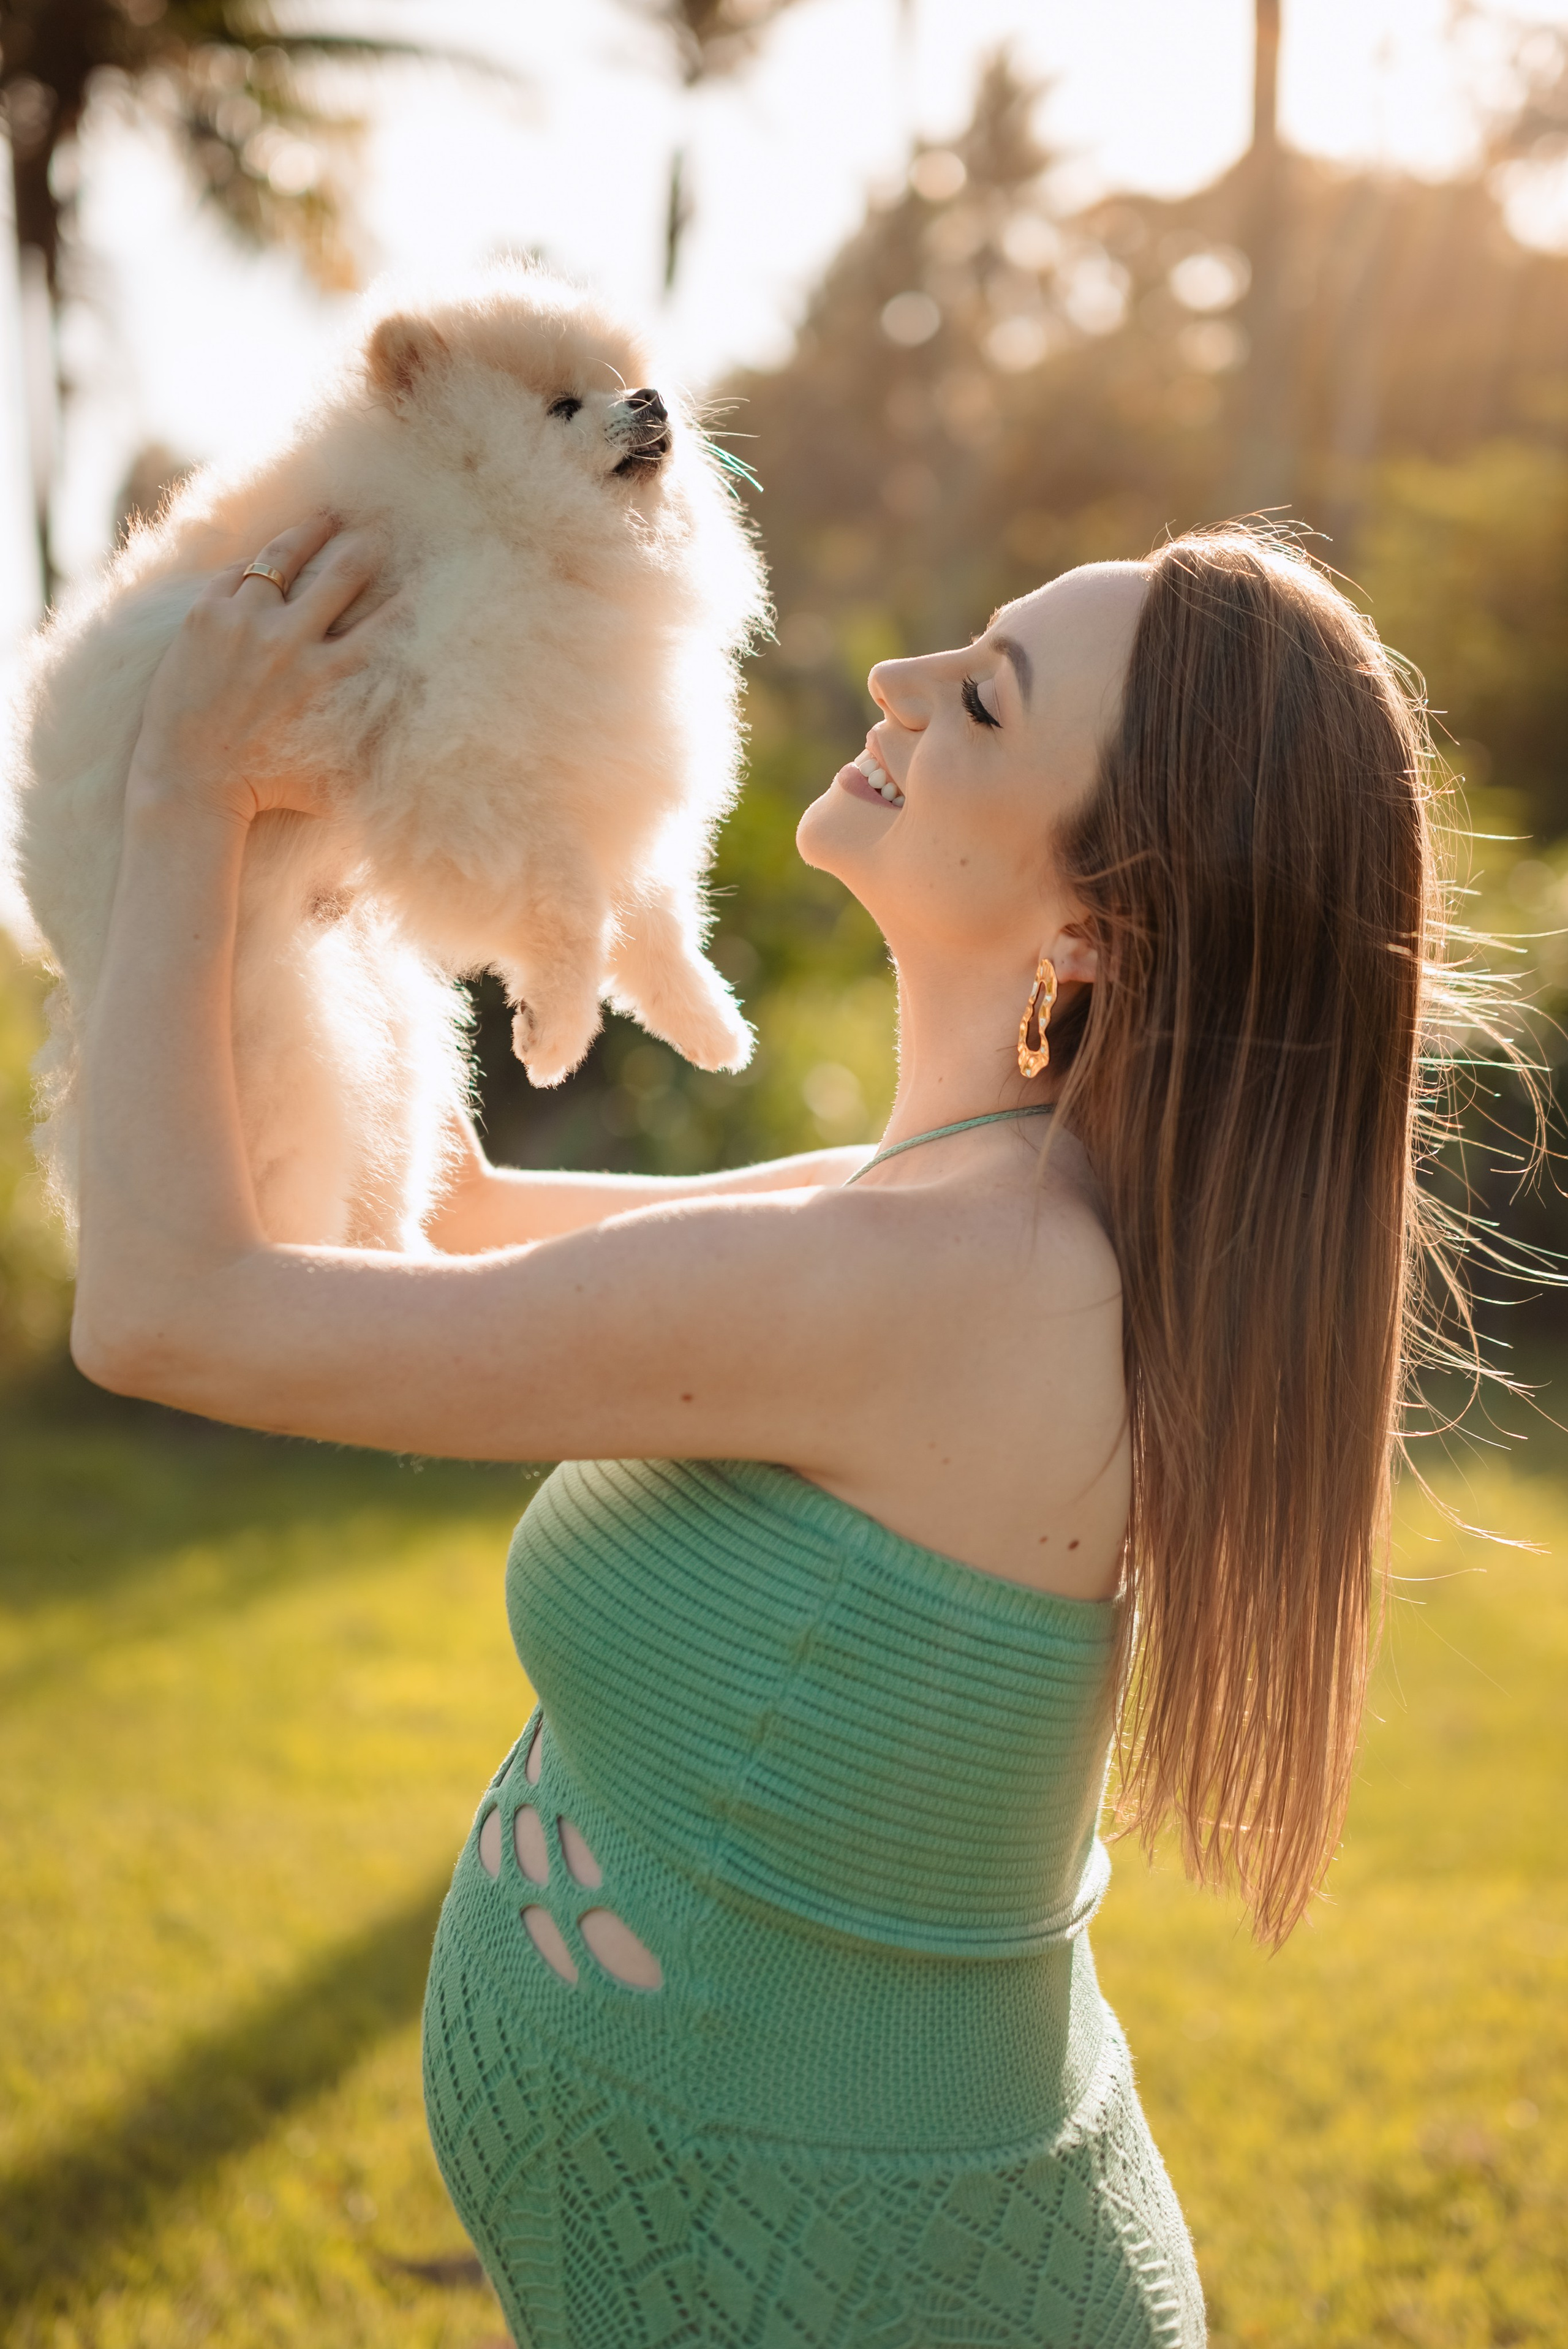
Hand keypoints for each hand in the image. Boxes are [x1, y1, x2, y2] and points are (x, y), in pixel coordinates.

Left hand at [127, 513, 391, 828]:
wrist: (191, 783)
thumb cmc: (267, 790)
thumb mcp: (336, 775)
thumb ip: (373, 753)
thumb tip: (422, 778)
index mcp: (330, 677)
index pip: (383, 622)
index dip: (405, 598)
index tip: (418, 582)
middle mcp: (292, 641)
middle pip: (342, 573)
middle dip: (365, 547)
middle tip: (378, 531)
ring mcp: (246, 622)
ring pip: (285, 555)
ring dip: (312, 532)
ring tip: (326, 518)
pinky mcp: (206, 615)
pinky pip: (237, 571)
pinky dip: (255, 563)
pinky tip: (265, 556)